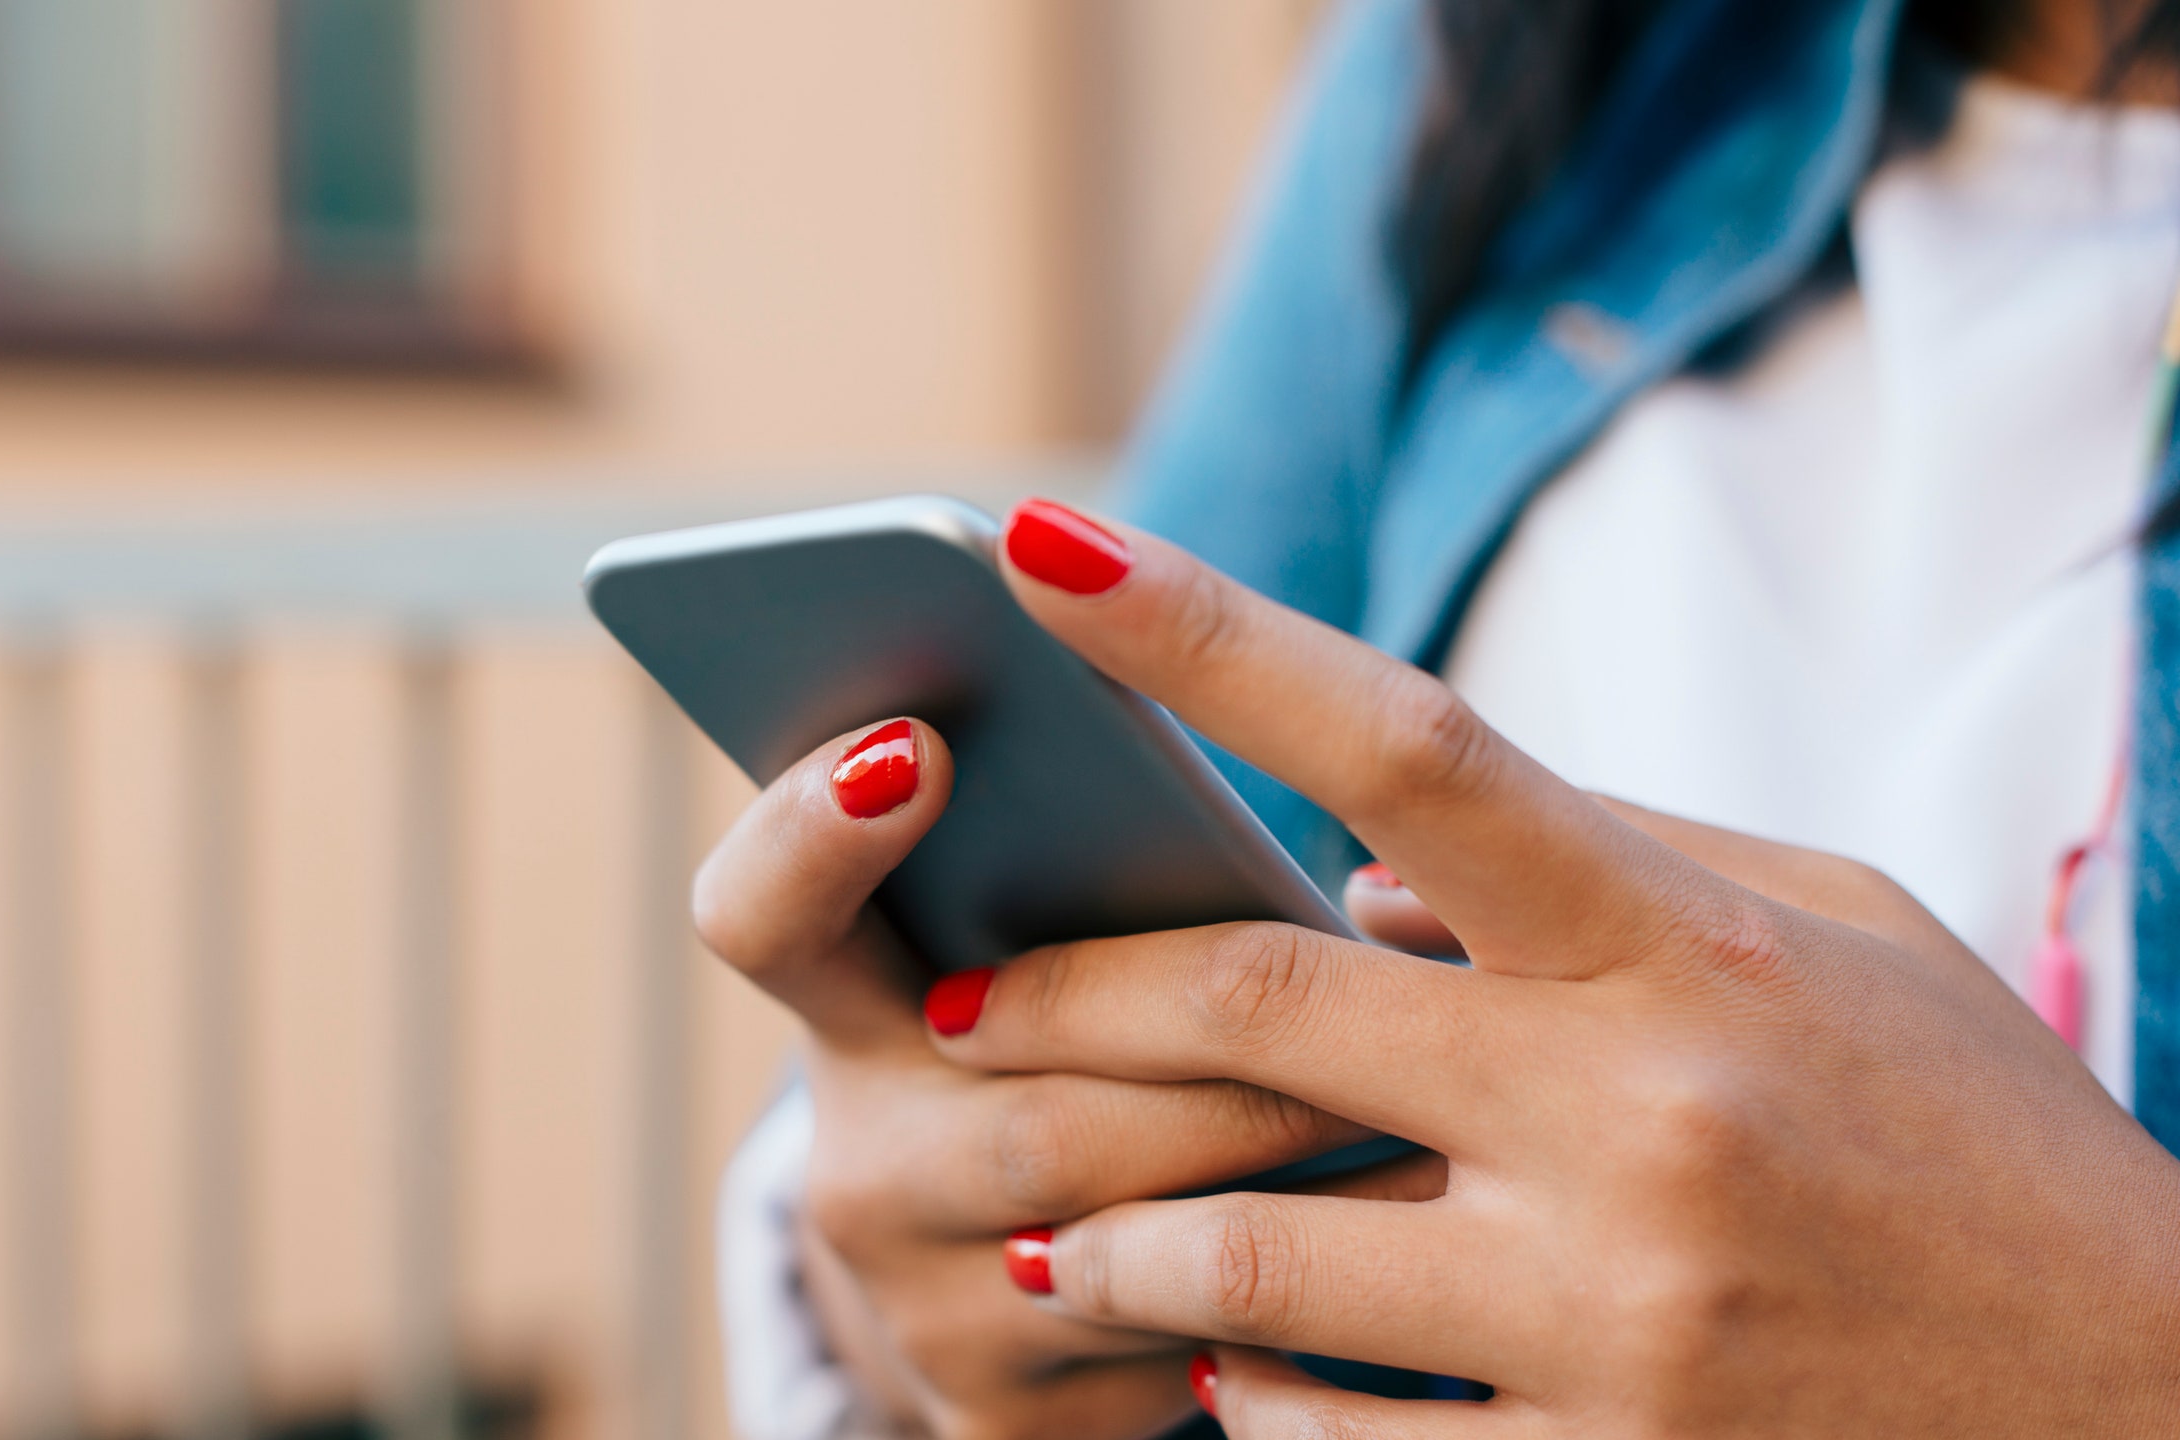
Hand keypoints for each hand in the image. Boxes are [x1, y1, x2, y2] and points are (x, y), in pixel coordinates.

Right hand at [695, 715, 1412, 1438]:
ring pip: (1120, 1242)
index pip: (761, 914)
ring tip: (1426, 1093)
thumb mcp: (1057, 958)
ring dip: (1285, 1164)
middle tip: (1349, 981)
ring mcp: (928, 1309)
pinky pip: (1179, 1351)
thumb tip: (1221, 733)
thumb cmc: (1098, 1049)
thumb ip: (1090, 868)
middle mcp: (861, 1168)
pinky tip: (1416, 1238)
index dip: (811, 833)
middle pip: (1025, 1109)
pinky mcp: (1009, 1416)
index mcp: (849, 1008)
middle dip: (1209, 1059)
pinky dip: (1310, 1286)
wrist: (1033, 1290)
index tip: (922, 745)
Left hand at [939, 500, 2179, 1435]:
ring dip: (1102, 1230)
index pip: (1405, 743)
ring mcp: (1616, 1316)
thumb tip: (1357, 872)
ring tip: (1040, 1217)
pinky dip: (1237, 1399)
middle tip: (956, 998)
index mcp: (1682, 947)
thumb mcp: (1844, 940)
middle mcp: (1634, 1117)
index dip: (1204, 634)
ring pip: (1244, 1254)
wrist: (2153, 1410)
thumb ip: (1607, 866)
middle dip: (1060, 995)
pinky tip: (1210, 1368)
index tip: (1039, 547)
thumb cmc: (1978, 1140)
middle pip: (1253, 1006)